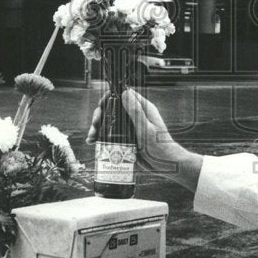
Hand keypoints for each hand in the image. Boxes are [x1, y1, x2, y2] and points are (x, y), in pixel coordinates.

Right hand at [86, 87, 200, 190]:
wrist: (166, 164)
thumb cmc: (160, 146)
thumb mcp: (147, 129)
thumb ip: (136, 112)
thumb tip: (125, 93)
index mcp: (143, 108)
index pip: (123, 95)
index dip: (109, 97)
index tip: (101, 105)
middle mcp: (135, 116)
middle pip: (112, 109)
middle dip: (100, 115)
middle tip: (94, 125)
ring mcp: (130, 127)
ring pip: (110, 122)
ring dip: (98, 128)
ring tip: (91, 138)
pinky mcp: (127, 138)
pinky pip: (111, 134)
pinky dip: (101, 137)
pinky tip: (93, 143)